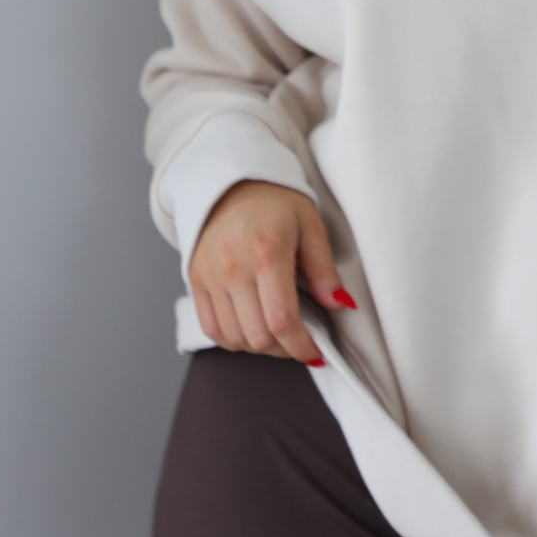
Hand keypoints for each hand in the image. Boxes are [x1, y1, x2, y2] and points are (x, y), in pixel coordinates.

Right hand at [188, 180, 354, 365]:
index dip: (301, 347)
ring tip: (278, 336)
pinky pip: (211, 328)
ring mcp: (210, 276)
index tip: (315, 354)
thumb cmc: (275, 201)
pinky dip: (234, 339)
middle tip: (300, 342)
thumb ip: (324, 269)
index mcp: (267, 253)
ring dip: (260, 347)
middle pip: (257, 337)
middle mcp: (233, 269)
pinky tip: (252, 330)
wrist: (229, 182)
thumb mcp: (310, 225)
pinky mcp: (196, 281)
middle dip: (285, 350)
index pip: (282, 321)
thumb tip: (340, 305)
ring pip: (234, 338)